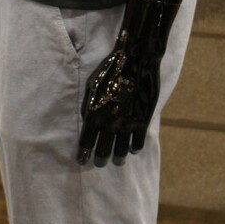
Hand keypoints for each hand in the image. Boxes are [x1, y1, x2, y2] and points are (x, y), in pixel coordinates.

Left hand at [77, 42, 160, 166]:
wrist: (135, 60)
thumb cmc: (109, 69)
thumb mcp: (91, 85)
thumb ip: (86, 105)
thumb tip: (85, 121)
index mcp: (94, 114)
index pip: (86, 143)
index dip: (83, 154)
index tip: (82, 160)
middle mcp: (109, 124)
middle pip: (103, 152)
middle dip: (99, 160)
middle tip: (99, 163)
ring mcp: (127, 125)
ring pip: (120, 152)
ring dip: (117, 159)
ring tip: (116, 161)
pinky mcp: (142, 122)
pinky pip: (137, 144)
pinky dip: (133, 148)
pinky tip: (131, 148)